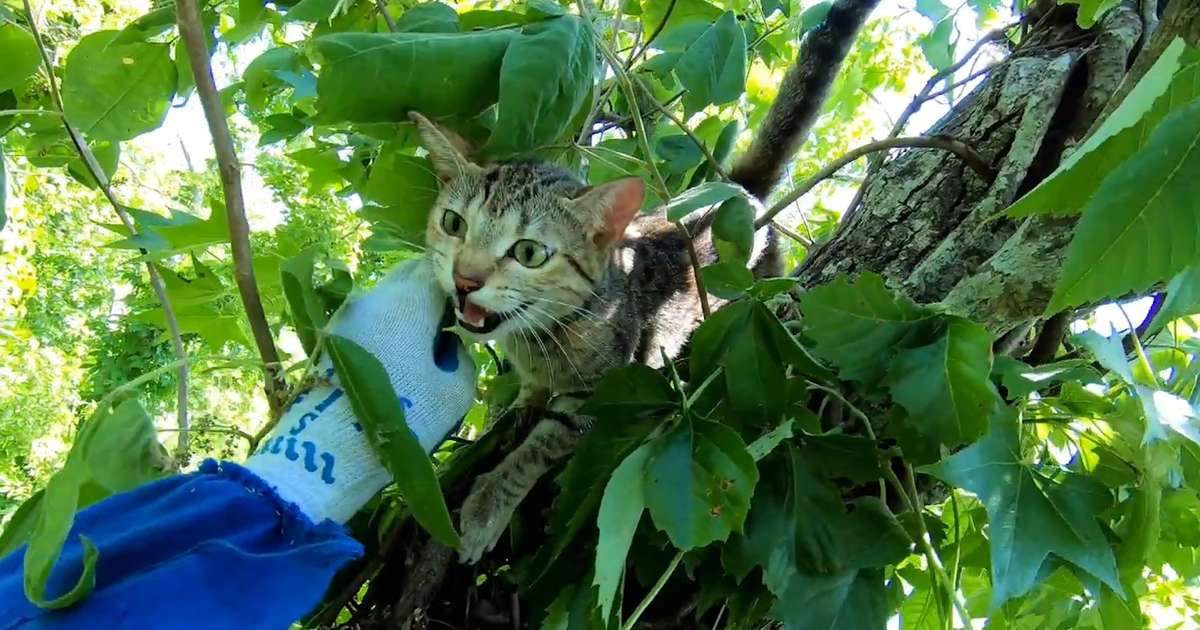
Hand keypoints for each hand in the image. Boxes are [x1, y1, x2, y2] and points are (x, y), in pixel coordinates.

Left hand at [323, 259, 476, 451]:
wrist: (330, 451)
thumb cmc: (403, 418)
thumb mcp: (454, 394)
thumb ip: (462, 359)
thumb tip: (448, 346)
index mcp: (409, 302)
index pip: (441, 273)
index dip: (460, 291)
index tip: (470, 315)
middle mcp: (375, 297)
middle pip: (409, 277)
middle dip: (431, 294)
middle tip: (447, 327)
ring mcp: (348, 315)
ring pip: (386, 298)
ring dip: (406, 313)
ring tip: (419, 350)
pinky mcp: (331, 337)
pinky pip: (368, 319)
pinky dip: (384, 329)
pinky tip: (392, 361)